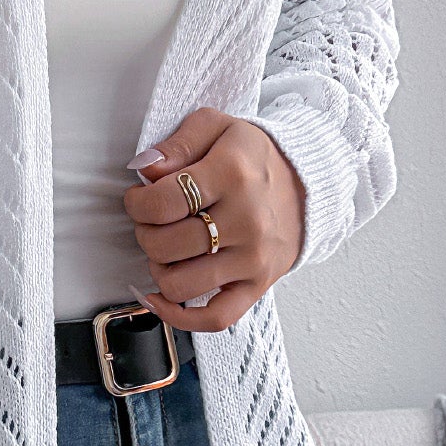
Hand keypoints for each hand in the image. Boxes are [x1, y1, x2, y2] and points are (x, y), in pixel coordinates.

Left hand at [122, 107, 305, 331]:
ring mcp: (253, 258)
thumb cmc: (255, 156)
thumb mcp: (218, 127)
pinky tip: (160, 298)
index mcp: (232, 174)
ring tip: (166, 248)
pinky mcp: (258, 284)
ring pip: (179, 284)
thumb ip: (177, 142)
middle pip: (165, 245)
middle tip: (152, 220)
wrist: (309, 181)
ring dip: (158, 268)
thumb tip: (144, 168)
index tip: (139, 198)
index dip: (137, 203)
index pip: (161, 203)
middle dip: (145, 232)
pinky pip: (214, 318)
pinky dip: (178, 316)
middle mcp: (245, 220)